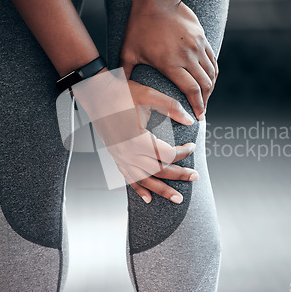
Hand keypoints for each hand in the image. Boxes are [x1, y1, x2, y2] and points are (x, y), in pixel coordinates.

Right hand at [72, 68, 197, 203]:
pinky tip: (148, 198)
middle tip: (195, 177)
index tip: (192, 146)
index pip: (166, 154)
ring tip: (177, 198)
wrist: (95, 92)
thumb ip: (171, 107)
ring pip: (144, 179)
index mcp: (136, 139)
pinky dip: (139, 189)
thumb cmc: (120, 92)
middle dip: (179, 175)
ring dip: (162, 190)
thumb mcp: (149, 95)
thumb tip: (190, 119)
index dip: (183, 153)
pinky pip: (128, 177)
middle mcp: (127, 152)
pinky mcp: (115, 156)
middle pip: (158, 170)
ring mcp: (120, 157)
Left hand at [120, 0, 217, 120]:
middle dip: (205, 101)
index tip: (199, 116)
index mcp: (171, 64)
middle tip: (202, 111)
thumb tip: (117, 89)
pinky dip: (213, 73)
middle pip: (205, 85)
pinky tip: (209, 79)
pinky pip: (212, 60)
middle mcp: (188, 56)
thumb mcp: (129, 51)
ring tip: (206, 97)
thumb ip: (125, 72)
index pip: (191, 90)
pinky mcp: (202, 38)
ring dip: (211, 88)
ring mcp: (197, 46)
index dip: (197, 106)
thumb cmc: (140, 25)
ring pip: (211, 73)